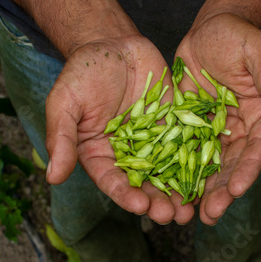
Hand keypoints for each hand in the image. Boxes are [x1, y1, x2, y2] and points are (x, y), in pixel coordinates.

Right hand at [45, 36, 195, 224]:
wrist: (114, 45)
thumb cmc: (84, 73)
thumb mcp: (65, 102)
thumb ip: (61, 138)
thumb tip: (53, 177)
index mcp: (100, 154)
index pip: (112, 181)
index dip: (126, 195)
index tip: (140, 206)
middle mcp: (128, 153)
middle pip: (144, 184)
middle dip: (157, 202)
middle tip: (172, 216)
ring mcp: (154, 141)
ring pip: (167, 172)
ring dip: (178, 192)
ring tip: (190, 209)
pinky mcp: (174, 126)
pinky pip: (186, 146)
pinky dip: (196, 164)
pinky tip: (207, 178)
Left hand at [175, 13, 260, 224]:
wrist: (209, 31)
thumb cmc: (237, 37)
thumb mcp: (256, 53)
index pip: (257, 148)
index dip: (248, 169)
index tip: (237, 189)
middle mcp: (240, 130)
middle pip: (233, 166)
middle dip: (223, 191)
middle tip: (211, 214)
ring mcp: (214, 132)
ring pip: (209, 167)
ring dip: (202, 191)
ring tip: (192, 215)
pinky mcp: (190, 128)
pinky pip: (185, 153)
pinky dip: (179, 173)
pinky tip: (170, 192)